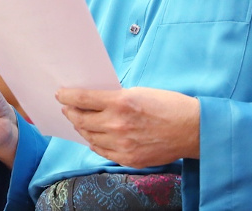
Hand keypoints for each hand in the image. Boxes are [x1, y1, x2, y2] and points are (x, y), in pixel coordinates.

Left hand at [56, 86, 199, 168]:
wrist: (191, 129)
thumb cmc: (169, 106)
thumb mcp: (139, 92)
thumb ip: (116, 98)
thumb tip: (95, 101)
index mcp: (120, 102)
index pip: (82, 99)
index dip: (67, 96)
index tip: (60, 94)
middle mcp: (117, 124)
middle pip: (81, 119)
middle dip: (70, 112)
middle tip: (67, 108)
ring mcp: (121, 144)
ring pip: (89, 136)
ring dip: (81, 127)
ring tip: (79, 121)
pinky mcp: (128, 159)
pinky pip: (101, 151)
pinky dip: (94, 142)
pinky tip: (93, 136)